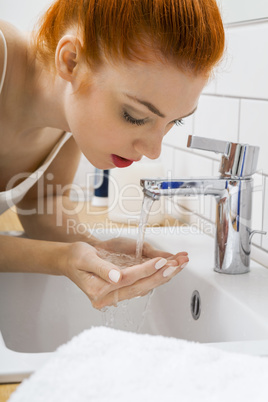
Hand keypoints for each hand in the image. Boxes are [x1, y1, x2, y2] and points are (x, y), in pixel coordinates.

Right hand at [63, 240, 188, 309]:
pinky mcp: (120, 291)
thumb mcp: (85, 258)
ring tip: (179, 265)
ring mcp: (114, 296)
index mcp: (98, 290)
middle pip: (139, 287)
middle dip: (161, 275)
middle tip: (178, 265)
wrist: (70, 260)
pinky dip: (156, 276)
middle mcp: (107, 297)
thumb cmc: (76, 258)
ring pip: (143, 288)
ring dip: (162, 276)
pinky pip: (141, 285)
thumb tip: (116, 277)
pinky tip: (167, 269)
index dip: (145, 270)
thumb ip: (101, 268)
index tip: (161, 261)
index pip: (127, 280)